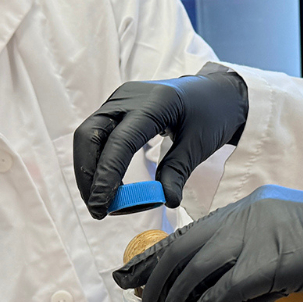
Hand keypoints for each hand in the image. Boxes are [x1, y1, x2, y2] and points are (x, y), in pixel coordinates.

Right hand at [74, 64, 247, 218]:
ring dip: (89, 170)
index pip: (119, 142)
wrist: (215, 92)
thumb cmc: (211, 113)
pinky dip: (98, 161)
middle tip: (98, 209)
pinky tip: (107, 184)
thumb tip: (166, 201)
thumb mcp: (199, 144)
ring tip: (101, 201)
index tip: (102, 207)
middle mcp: (128, 98)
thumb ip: (177, 172)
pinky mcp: (117, 109)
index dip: (106, 176)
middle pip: (90, 135)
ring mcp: (119, 101)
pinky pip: (98, 135)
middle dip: (87, 174)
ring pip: (89, 135)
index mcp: (152, 103)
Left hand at [113, 185, 302, 301]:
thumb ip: (259, 252)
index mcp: (249, 207)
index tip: (127, 280)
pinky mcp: (270, 265)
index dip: (152, 258)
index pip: (187, 232)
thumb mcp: (292, 240)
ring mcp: (257, 238)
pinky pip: (219, 295)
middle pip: (181, 252)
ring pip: (192, 274)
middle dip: (155, 288)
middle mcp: (246, 216)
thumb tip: (229, 285)